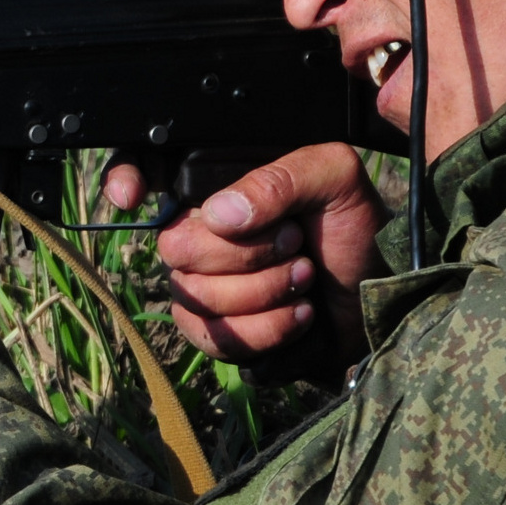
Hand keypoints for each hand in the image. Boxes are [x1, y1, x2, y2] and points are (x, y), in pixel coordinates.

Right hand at [101, 144, 385, 358]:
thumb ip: (280, 180)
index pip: (143, 167)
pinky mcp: (217, 332)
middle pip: (173, 246)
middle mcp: (200, 232)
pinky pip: (211, 337)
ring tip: (304, 276)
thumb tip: (219, 215)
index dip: (123, 176)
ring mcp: (202, 285)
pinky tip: (298, 314)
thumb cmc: (356, 228)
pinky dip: (264, 330)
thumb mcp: (334, 179)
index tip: (130, 197)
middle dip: (243, 254)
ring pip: (192, 297)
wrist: (382, 295)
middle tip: (293, 242)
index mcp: (218, 183)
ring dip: (262, 292)